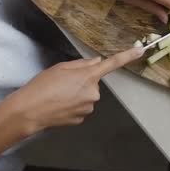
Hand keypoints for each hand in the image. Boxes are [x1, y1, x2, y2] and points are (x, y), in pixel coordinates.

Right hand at [0, 47, 144, 135]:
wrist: (29, 111)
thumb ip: (81, 64)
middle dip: (81, 83)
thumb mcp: (60, 67)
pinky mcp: (81, 119)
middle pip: (92, 84)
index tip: (140, 50)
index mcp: (89, 76)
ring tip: (57, 95)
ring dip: (75, 95)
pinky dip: (71, 106)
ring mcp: (88, 108)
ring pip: (86, 97)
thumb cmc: (42, 85)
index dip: (127, 56)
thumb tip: (96, 61)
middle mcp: (93, 93)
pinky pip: (80, 108)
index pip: (112, 64)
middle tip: (61, 84)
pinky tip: (58, 106)